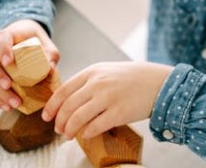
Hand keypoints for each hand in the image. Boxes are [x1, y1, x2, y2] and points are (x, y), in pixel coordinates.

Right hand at [0, 19, 59, 110]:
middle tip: (8, 86)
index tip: (9, 62)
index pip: (2, 38)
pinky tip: (7, 107)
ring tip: (14, 103)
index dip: (3, 50)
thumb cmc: (35, 41)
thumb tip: (50, 70)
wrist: (24, 39)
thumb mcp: (46, 45)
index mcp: (8, 35)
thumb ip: (50, 54)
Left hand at [42, 61, 172, 138]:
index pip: (63, 90)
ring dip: (70, 130)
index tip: (46, 116)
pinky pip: (95, 127)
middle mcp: (98, 83)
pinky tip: (86, 135)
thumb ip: (89, 81)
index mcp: (93, 71)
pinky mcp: (119, 113)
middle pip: (68, 106)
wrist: (158, 83)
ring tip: (68, 135)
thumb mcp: (107, 71)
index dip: (52, 106)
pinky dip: (87, 133)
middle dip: (59, 121)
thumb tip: (69, 100)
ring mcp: (108, 98)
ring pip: (78, 118)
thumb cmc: (133, 78)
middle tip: (58, 130)